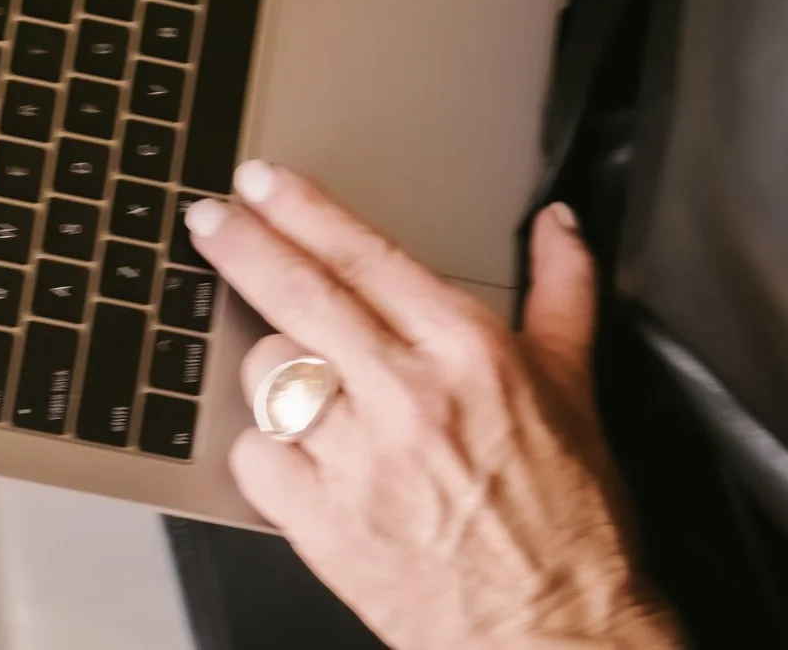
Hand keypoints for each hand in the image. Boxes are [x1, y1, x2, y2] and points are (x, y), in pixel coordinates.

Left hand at [186, 162, 683, 649]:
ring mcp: (359, 462)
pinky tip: (300, 458)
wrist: (558, 633)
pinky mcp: (323, 525)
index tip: (262, 183)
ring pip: (271, 376)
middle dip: (242, 245)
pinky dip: (267, 453)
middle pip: (298, 296)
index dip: (302, 210)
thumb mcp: (578, 390)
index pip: (364, 255)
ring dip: (275, 372)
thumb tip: (557, 224)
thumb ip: (561, 292)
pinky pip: (256, 459)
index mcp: (468, 352)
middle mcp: (408, 396)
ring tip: (306, 388)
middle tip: (209, 218)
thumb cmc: (571, 523)